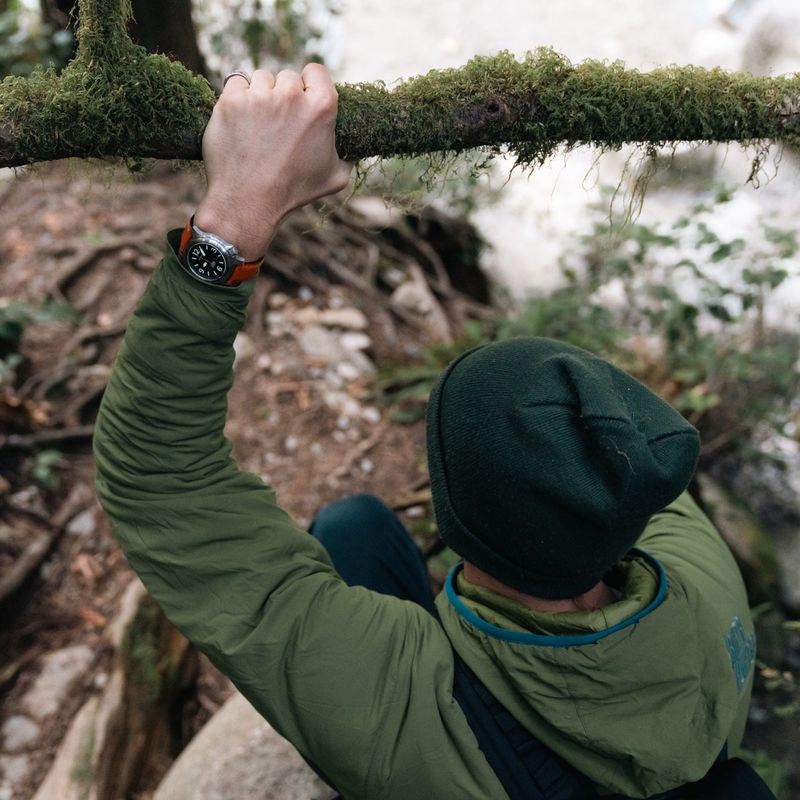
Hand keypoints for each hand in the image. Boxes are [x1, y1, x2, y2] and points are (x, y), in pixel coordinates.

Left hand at [195, 64, 351, 260]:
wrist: (249, 202)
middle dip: (284, 94)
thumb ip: (347, 155)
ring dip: (261, 94)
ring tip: (260, 124)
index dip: (310, 84)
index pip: (317, 71)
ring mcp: (259, 96)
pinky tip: (241, 120)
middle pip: (287, 76)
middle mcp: (291, 95)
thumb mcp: (336, 177)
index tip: (304, 98)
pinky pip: (235, 83)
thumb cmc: (294, 191)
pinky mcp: (231, 101)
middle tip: (280, 122)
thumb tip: (354, 150)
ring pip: (261, 78)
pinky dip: (237, 98)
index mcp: (321, 107)